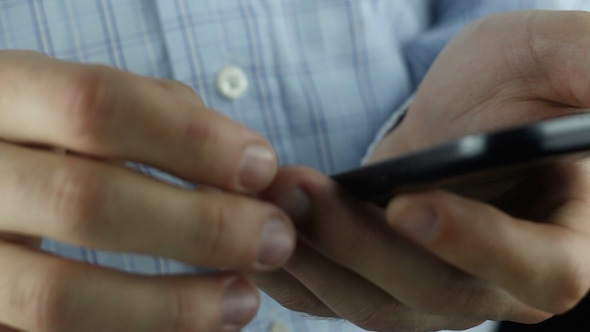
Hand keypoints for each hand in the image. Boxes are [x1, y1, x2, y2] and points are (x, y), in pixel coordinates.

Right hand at [0, 51, 295, 331]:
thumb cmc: (53, 136)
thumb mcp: (87, 103)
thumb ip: (158, 113)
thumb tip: (246, 160)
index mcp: (1, 98)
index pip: (94, 105)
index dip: (191, 139)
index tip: (261, 167)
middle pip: (85, 201)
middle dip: (201, 226)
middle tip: (274, 240)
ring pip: (57, 298)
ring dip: (172, 307)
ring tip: (243, 301)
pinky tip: (193, 326)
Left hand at [253, 10, 589, 330]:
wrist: (458, 117)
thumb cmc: (514, 84)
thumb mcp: (557, 59)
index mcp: (570, 238)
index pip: (544, 271)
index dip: (480, 246)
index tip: (410, 203)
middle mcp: (502, 281)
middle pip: (438, 294)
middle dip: (361, 247)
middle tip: (298, 189)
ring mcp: (436, 289)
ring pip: (375, 305)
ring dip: (316, 258)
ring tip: (268, 197)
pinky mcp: (382, 282)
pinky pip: (336, 299)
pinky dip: (292, 274)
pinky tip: (253, 229)